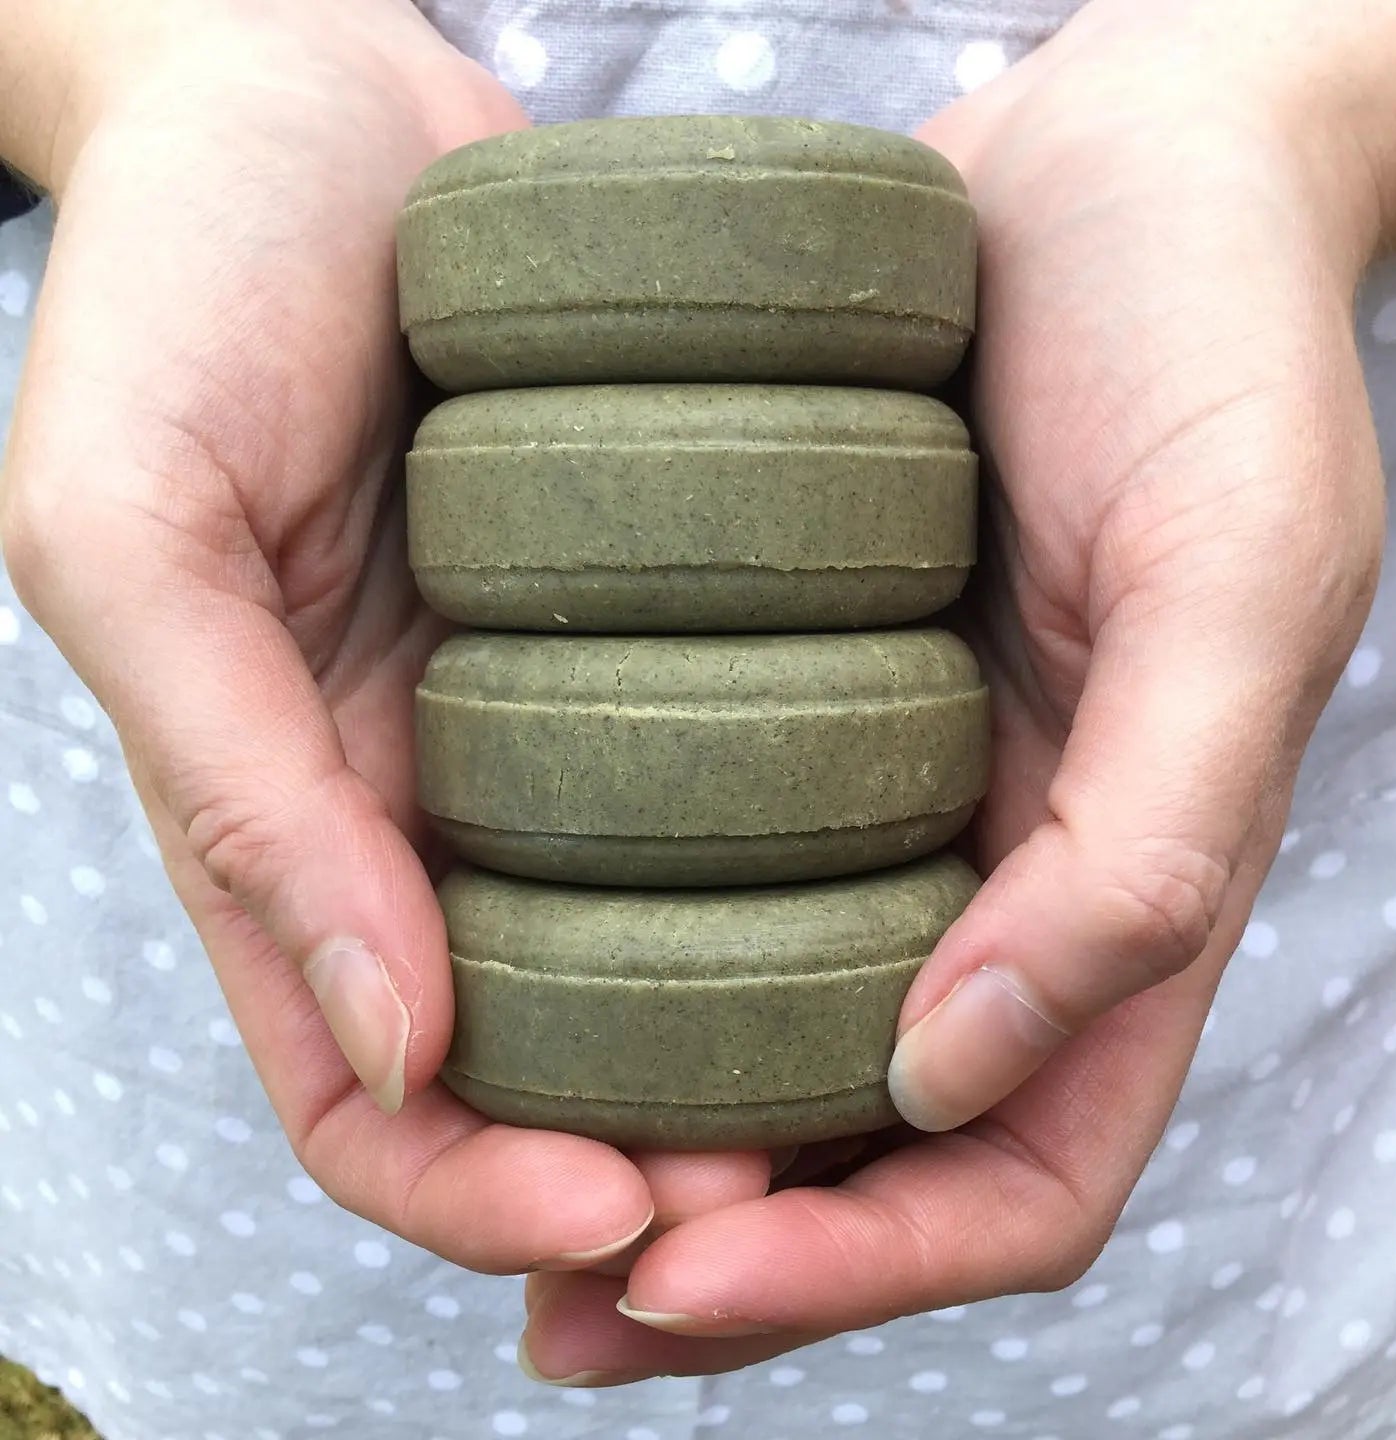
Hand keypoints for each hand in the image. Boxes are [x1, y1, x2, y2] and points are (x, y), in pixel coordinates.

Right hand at [0, 0, 775, 1270]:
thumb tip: (398, 1045)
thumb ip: (244, 794)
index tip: (624, 1217)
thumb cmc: (180, 283)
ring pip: (650, 957)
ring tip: (867, 1082)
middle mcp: (429, 802)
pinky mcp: (646, 628)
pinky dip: (793, 873)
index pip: (371, 1096)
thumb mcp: (136, 525)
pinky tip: (899, 894)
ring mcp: (545, 724)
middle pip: (539, 1066)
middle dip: (646, 1157)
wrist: (309, 97)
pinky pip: (728, 786)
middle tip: (785, 1191)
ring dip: (742, 1050)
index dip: (477, 1192)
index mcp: (291, 818)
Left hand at [518, 0, 1395, 1379]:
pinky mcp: (801, 700)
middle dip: (729, 1257)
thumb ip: (1147, 838)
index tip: (685, 1275)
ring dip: (652, 1136)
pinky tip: (504, 971)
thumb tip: (957, 1064)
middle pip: (870, 1154)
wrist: (1119, 161)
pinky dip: (620, 959)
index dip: (868, 1264)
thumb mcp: (1235, 578)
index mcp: (1123, 892)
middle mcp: (996, 877)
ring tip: (490, 1182)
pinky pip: (707, 876)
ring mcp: (895, 797)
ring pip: (773, 1042)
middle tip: (556, 1313)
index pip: (1014, 1173)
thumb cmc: (1212, 343)